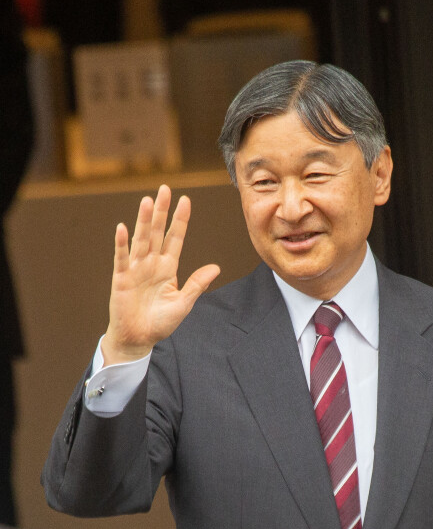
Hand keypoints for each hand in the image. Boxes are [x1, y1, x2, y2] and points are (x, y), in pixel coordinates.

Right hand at [101, 185, 219, 364]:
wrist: (139, 339)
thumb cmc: (161, 322)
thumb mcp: (184, 303)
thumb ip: (197, 284)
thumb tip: (216, 267)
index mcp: (168, 267)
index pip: (175, 238)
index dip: (180, 220)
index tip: (186, 200)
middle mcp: (152, 263)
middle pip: (158, 232)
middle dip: (162, 211)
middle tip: (165, 189)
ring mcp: (136, 269)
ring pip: (141, 240)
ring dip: (144, 221)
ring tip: (148, 201)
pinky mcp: (121, 279)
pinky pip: (122, 258)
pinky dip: (122, 244)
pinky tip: (122, 228)